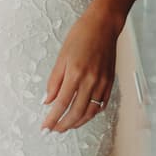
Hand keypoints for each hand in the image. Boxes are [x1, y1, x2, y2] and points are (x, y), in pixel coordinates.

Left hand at [41, 1, 121, 132]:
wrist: (103, 25)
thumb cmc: (81, 35)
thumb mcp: (62, 56)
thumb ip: (54, 81)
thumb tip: (47, 100)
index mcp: (75, 74)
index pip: (61, 104)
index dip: (52, 119)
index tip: (45, 127)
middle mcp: (90, 81)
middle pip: (76, 113)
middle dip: (63, 125)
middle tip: (53, 130)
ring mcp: (102, 83)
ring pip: (90, 112)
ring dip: (77, 123)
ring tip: (66, 126)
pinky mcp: (110, 82)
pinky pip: (101, 105)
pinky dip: (91, 114)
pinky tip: (84, 115)